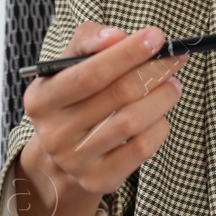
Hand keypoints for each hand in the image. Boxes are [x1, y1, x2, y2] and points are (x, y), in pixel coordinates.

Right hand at [12, 23, 188, 215]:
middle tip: (174, 59)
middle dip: (153, 71)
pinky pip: (140, 149)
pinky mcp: (99, 179)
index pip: (89, 73)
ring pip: (131, 122)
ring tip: (173, 85)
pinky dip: (159, 128)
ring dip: (161, 98)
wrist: (60, 158)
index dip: (126, 54)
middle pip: (117, 95)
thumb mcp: (68, 66)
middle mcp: (53, 132)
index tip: (156, 37)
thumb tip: (118, 37)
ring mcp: (75, 160)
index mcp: (41, 99)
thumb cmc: (73, 99)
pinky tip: (160, 116)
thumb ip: (90, 41)